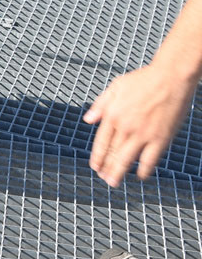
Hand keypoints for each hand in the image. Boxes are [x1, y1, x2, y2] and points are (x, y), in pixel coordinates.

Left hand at [83, 62, 195, 185]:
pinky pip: (149, 160)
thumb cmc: (144, 79)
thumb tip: (87, 119)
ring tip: (114, 182)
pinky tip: (141, 175)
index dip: (97, 157)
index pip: (101, 142)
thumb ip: (100, 104)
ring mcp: (143, 134)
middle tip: (104, 178)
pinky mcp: (160, 138)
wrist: (171, 77)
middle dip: (106, 168)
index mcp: (113, 114)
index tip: (95, 166)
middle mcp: (125, 126)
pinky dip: (143, 170)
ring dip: (118, 173)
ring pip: (126, 160)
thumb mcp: (116, 86)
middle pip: (112, 153)